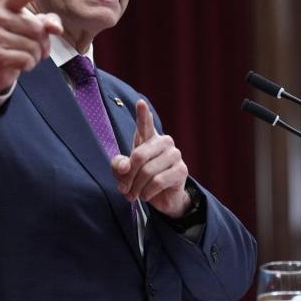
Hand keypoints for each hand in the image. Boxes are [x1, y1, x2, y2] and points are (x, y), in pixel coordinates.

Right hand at [0, 0, 63, 93]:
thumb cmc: (20, 37)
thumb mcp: (36, 25)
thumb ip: (50, 22)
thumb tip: (57, 28)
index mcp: (5, 3)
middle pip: (37, 29)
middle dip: (44, 42)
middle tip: (39, 47)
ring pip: (32, 47)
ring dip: (36, 55)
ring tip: (28, 54)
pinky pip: (25, 60)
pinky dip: (29, 64)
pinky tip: (22, 62)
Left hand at [111, 100, 191, 217]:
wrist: (163, 198)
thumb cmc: (142, 179)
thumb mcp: (124, 173)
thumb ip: (118, 166)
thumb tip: (125, 167)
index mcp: (149, 138)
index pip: (145, 124)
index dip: (143, 114)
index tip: (140, 103)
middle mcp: (164, 142)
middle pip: (138, 156)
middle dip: (128, 177)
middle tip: (123, 189)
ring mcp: (175, 155)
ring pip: (148, 171)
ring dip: (137, 187)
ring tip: (133, 195)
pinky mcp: (181, 170)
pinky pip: (158, 181)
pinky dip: (147, 192)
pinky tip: (146, 196)